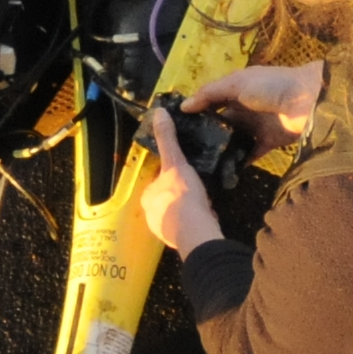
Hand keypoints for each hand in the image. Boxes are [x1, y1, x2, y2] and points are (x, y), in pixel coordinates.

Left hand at [134, 106, 222, 252]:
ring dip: (188, 207)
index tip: (185, 172)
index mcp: (147, 196)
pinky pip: (186, 225)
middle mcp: (150, 214)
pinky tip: (205, 214)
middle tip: (197, 187)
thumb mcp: (175, 162)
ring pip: (176, 213)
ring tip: (203, 200)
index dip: (172, 175)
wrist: (195, 229)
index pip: (158, 180)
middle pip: (167, 197)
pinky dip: (194, 219)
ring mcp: (163, 230)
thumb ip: (167, 139)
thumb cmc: (182, 194)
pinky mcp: (178, 241)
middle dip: (180, 192)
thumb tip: (158, 112)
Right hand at [179, 61, 322, 151]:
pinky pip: (249, 154)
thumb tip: (183, 106)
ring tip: (199, 164)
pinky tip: (222, 171)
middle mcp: (243, 109)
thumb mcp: (236, 83)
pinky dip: (238, 162)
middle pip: (220, 124)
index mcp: (235, 90)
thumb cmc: (270, 86)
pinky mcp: (267, 143)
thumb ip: (210, 93)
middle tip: (183, 151)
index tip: (176, 127)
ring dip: (220, 150)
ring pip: (232, 140)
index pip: (210, 102)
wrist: (307, 100)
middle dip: (205, 135)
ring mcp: (255, 127)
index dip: (195, 112)